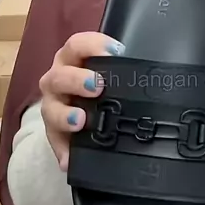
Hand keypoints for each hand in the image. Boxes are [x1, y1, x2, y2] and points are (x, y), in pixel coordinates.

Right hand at [39, 31, 124, 170]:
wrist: (80, 107)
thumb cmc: (98, 79)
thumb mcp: (107, 68)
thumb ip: (121, 66)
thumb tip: (153, 71)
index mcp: (72, 58)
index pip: (78, 44)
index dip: (94, 45)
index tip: (115, 53)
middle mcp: (58, 78)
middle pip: (61, 75)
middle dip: (78, 79)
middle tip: (98, 86)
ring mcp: (53, 105)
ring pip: (51, 108)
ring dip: (65, 115)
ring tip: (80, 121)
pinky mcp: (52, 131)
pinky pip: (54, 142)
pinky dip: (63, 150)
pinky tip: (70, 159)